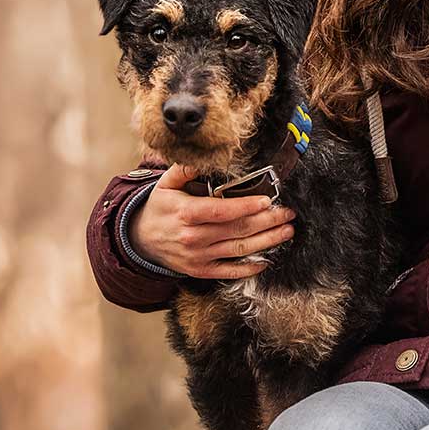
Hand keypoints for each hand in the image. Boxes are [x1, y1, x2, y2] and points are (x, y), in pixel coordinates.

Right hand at [132, 163, 296, 279]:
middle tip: (287, 213)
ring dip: (267, 241)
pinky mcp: (201, 271)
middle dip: (267, 221)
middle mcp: (193, 238)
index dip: (245, 207)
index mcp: (186, 213)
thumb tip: (204, 157)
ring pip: (239, 250)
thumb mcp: (165, 184)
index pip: (221, 211)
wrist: (141, 240)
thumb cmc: (160, 208)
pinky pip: (230, 271)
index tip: (267, 200)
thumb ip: (185, 169)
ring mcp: (198, 257)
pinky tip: (267, 260)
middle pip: (236, 230)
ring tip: (286, 231)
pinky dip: (249, 267)